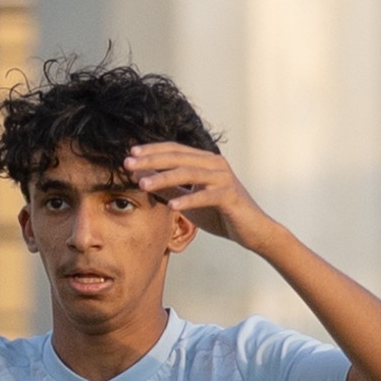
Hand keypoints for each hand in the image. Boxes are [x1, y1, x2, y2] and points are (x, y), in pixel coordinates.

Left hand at [124, 143, 278, 250]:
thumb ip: (169, 189)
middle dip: (151, 160)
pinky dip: (189, 200)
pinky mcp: (230, 196)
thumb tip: (142, 179)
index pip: (175, 150)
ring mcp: (224, 178)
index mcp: (205, 161)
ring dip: (164, 178)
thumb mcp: (189, 200)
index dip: (152, 151)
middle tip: (128, 164)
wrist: (251, 230)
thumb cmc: (219, 214)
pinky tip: (172, 206)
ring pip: (190, 173)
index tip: (129, 154)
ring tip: (142, 184)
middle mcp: (215, 164)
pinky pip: (206, 196)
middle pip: (179, 158)